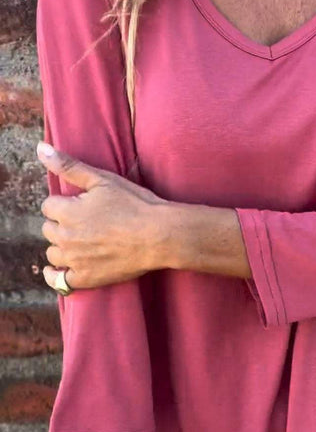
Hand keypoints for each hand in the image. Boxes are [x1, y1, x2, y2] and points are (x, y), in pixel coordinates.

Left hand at [36, 141, 171, 289]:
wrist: (159, 235)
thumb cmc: (134, 204)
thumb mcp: (102, 179)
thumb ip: (69, 166)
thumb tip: (40, 149)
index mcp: (67, 211)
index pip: (49, 206)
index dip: (64, 204)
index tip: (80, 205)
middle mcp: (66, 237)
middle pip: (48, 229)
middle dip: (61, 224)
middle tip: (84, 223)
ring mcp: (75, 260)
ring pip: (53, 253)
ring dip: (61, 247)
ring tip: (79, 243)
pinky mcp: (86, 278)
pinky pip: (59, 281)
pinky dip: (55, 276)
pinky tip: (57, 271)